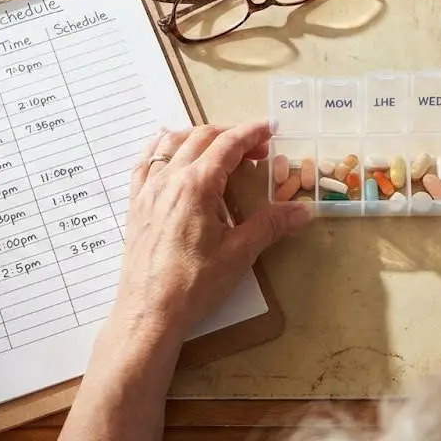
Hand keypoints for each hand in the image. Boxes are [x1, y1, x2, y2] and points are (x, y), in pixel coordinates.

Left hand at [112, 121, 311, 348]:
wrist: (149, 312)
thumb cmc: (194, 284)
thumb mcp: (239, 254)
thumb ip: (271, 225)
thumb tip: (304, 211)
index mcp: (197, 185)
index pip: (228, 145)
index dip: (252, 133)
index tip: (271, 128)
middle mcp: (169, 179)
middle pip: (201, 138)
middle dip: (232, 135)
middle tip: (257, 150)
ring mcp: (148, 190)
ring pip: (170, 143)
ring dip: (198, 136)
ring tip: (219, 147)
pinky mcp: (135, 204)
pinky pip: (145, 162)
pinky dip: (162, 148)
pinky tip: (170, 152)